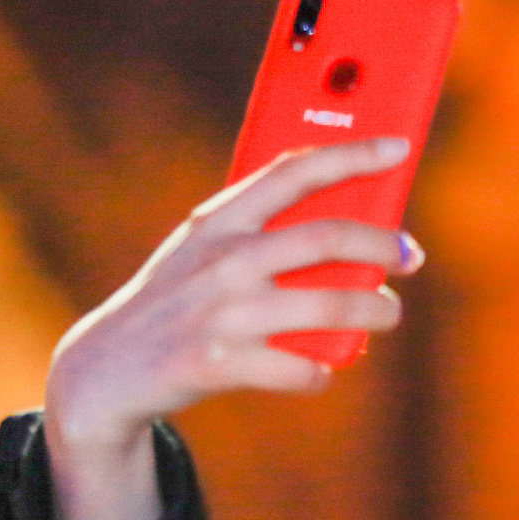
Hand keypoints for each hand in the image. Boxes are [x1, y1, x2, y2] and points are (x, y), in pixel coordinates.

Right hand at [42, 137, 423, 519]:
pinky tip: (323, 369)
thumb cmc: (175, 301)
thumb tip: (350, 233)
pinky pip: (301, 369)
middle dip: (383, 245)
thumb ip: (259, 232)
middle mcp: (224, 260)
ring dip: (375, 311)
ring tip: (388, 312)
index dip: (352, 154)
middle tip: (410, 256)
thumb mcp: (203, 251)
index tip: (398, 148)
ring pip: (330, 305)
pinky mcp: (221, 362)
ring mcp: (222, 312)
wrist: (108, 368)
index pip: (293, 171)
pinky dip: (323, 371)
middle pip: (328, 238)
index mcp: (220, 221)